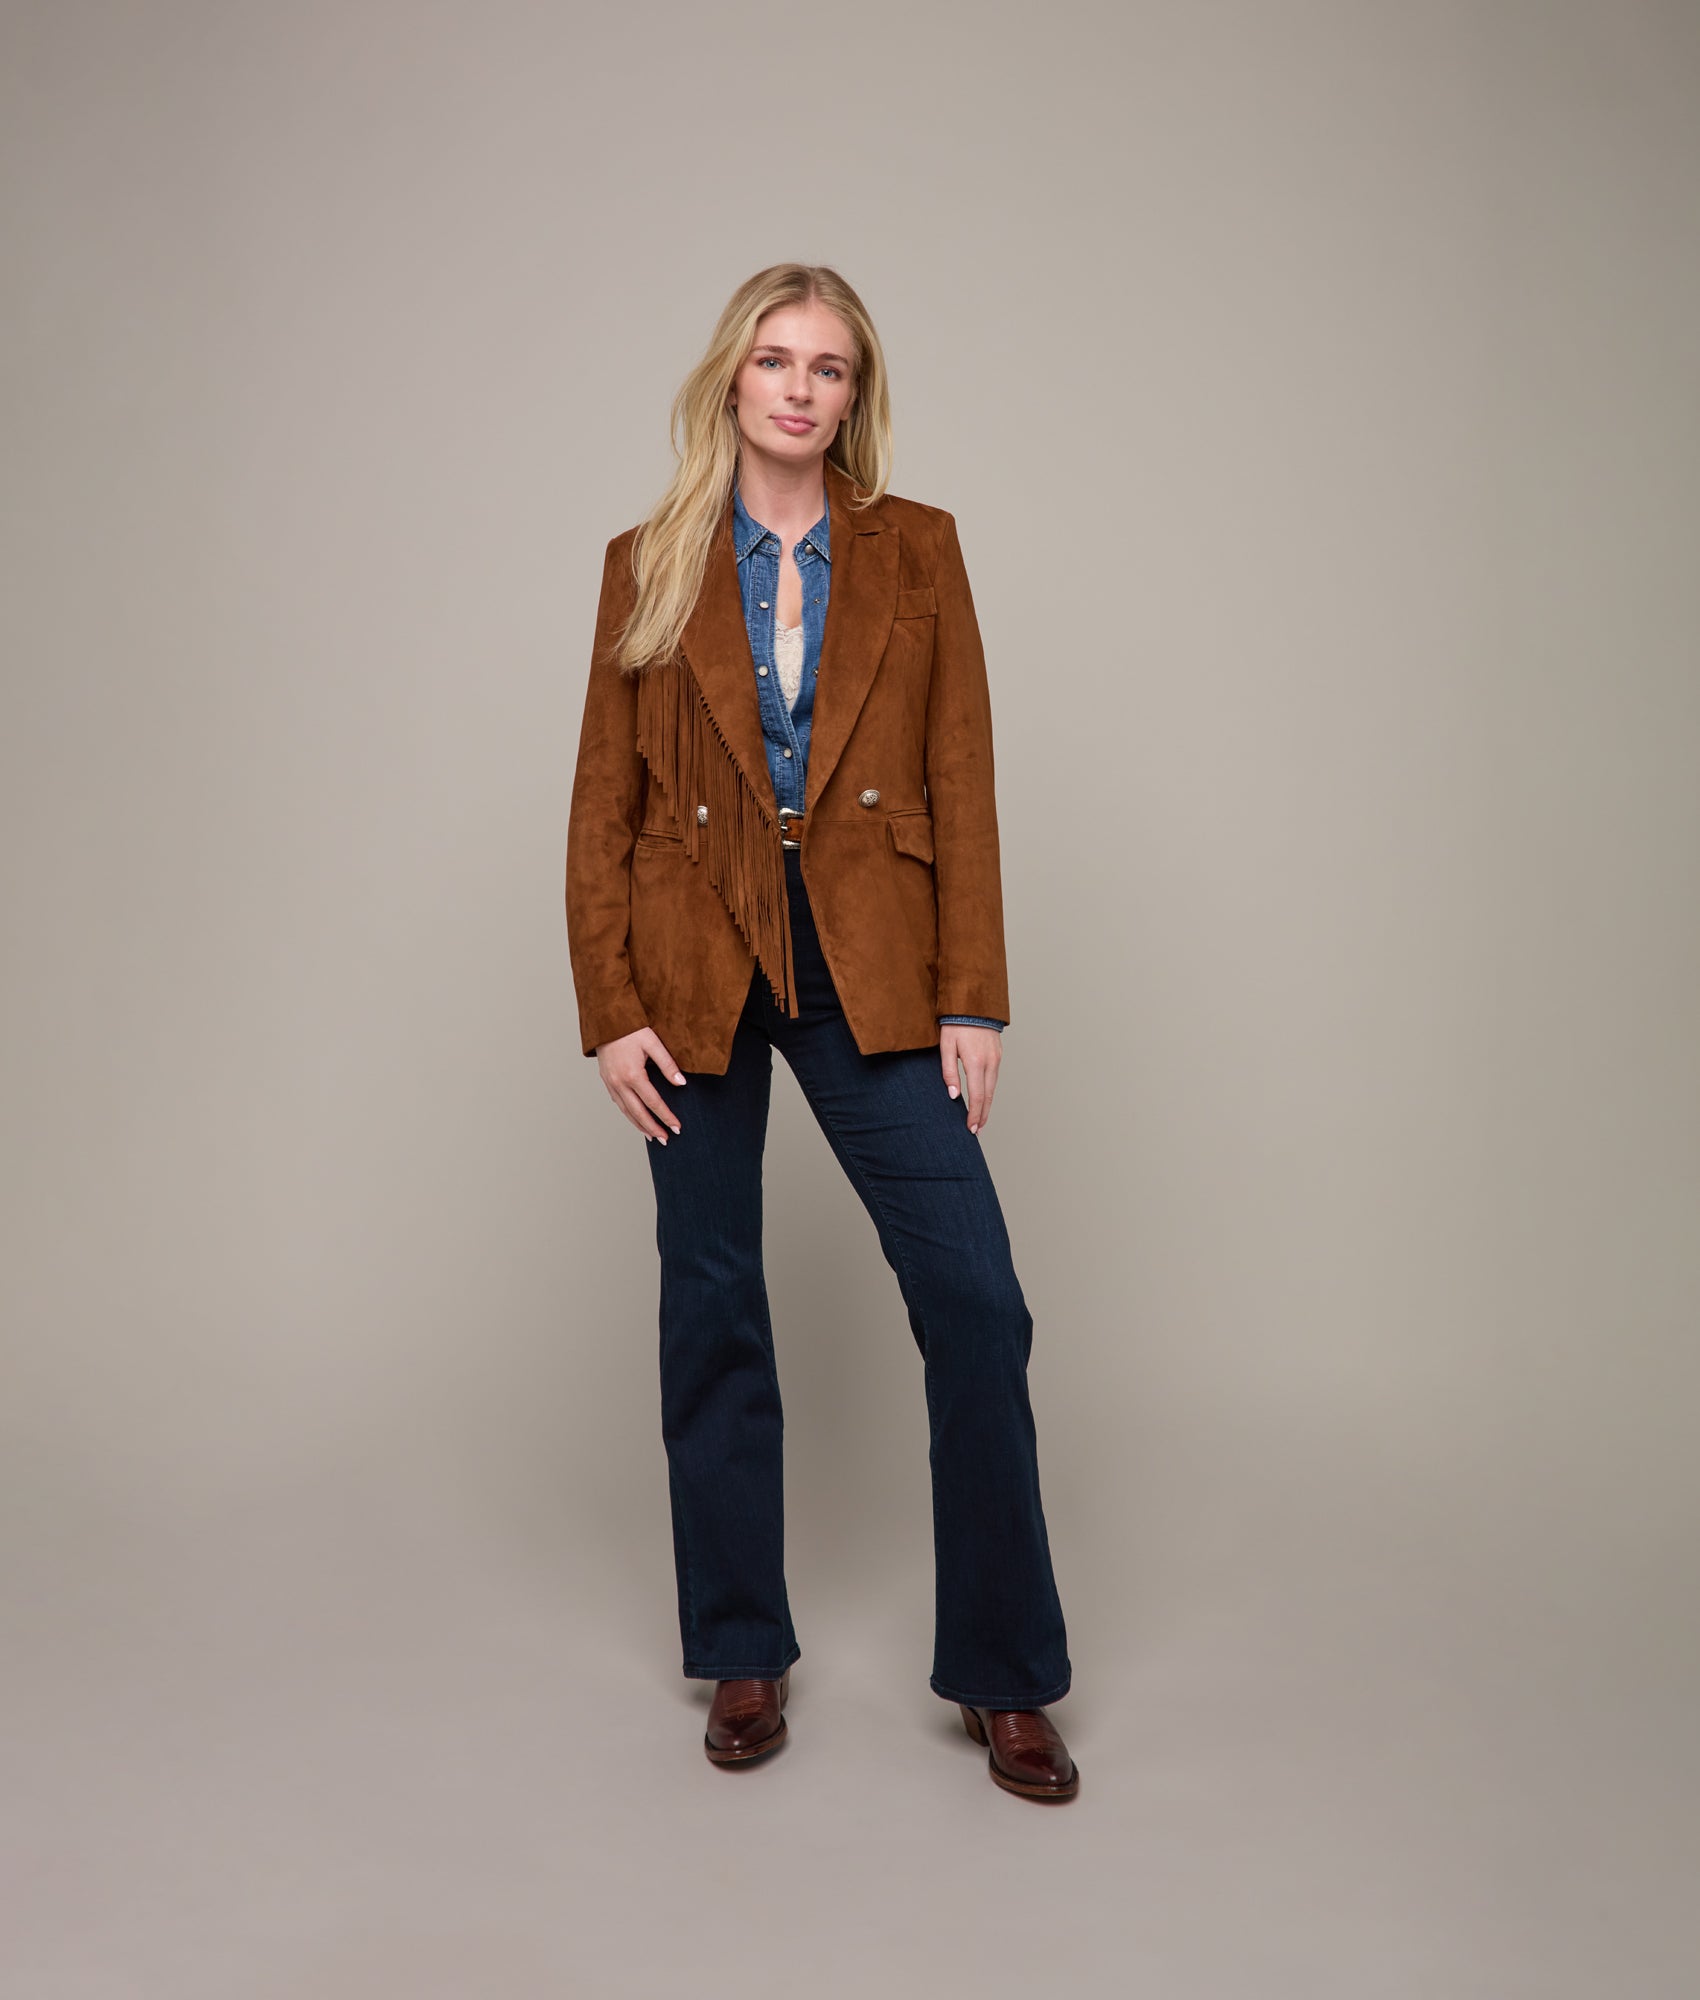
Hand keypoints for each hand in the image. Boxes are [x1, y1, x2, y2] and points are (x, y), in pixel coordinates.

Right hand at [596, 1027, 685, 1142]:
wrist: (605, 1020)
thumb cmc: (631, 1028)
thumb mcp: (653, 1042)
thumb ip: (668, 1064)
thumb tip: (681, 1083)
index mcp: (632, 1074)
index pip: (653, 1102)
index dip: (666, 1116)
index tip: (677, 1127)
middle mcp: (619, 1083)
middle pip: (638, 1112)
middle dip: (653, 1128)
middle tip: (666, 1140)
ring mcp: (611, 1083)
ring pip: (626, 1111)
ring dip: (640, 1125)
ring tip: (652, 1137)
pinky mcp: (607, 1080)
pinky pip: (618, 1103)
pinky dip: (628, 1115)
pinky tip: (636, 1120)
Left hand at [940, 1023, 1000, 1135]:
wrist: (973, 1003)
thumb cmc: (955, 1023)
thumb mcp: (946, 1047)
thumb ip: (949, 1072)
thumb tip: (954, 1095)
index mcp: (976, 1062)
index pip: (978, 1097)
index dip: (975, 1115)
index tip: (971, 1128)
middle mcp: (990, 1062)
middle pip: (988, 1096)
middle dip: (983, 1115)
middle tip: (977, 1130)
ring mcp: (996, 1058)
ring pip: (993, 1088)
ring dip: (987, 1105)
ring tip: (980, 1118)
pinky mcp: (998, 1054)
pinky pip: (994, 1077)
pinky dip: (989, 1091)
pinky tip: (984, 1097)